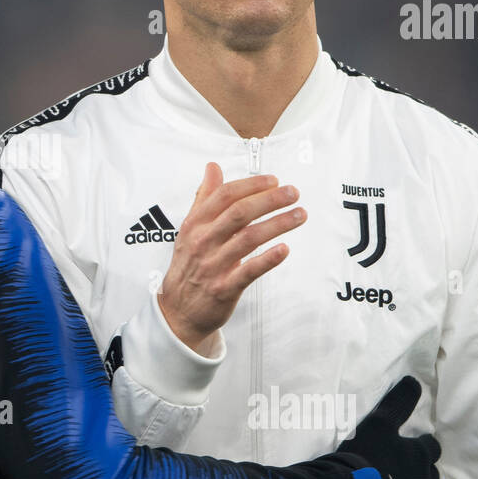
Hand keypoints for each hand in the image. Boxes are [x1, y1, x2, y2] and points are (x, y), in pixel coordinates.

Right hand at [158, 164, 305, 352]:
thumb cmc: (188, 265)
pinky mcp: (223, 288)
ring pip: (248, 238)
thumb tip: (212, 167)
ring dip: (277, 224)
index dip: (251, 185)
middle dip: (269, 200)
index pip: (224, 196)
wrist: (177, 311)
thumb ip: (203, 198)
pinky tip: (284, 249)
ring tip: (300, 215)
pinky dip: (267, 259)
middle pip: (239, 213)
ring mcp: (213, 265)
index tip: (273, 180)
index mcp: (195, 224)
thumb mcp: (189, 229)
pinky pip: (248, 271)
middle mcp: (202, 242)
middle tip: (293, 192)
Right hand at [323, 376, 441, 478]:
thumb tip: (414, 380)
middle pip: (429, 475)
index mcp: (419, 457)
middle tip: (399, 468)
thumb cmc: (364, 457)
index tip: (413, 444)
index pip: (431, 448)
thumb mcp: (378, 424)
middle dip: (419, 470)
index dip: (422, 445)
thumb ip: (397, 402)